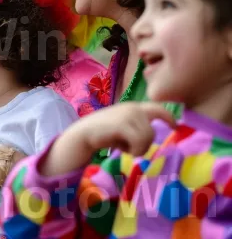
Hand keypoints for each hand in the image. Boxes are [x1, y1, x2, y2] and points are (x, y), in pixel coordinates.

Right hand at [41, 102, 175, 176]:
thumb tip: (151, 136)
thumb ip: (136, 127)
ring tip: (126, 149)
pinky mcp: (122, 124)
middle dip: (145, 144)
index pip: (157, 108)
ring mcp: (127, 115)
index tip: (175, 126)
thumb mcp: (122, 127)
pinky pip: (140, 141)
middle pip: (152, 130)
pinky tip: (124, 151)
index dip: (169, 117)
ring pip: (148, 137)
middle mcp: (132, 108)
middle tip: (134, 150)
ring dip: (139, 148)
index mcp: (133, 107)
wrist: (83, 134)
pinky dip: (135, 150)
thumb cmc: (102, 134)